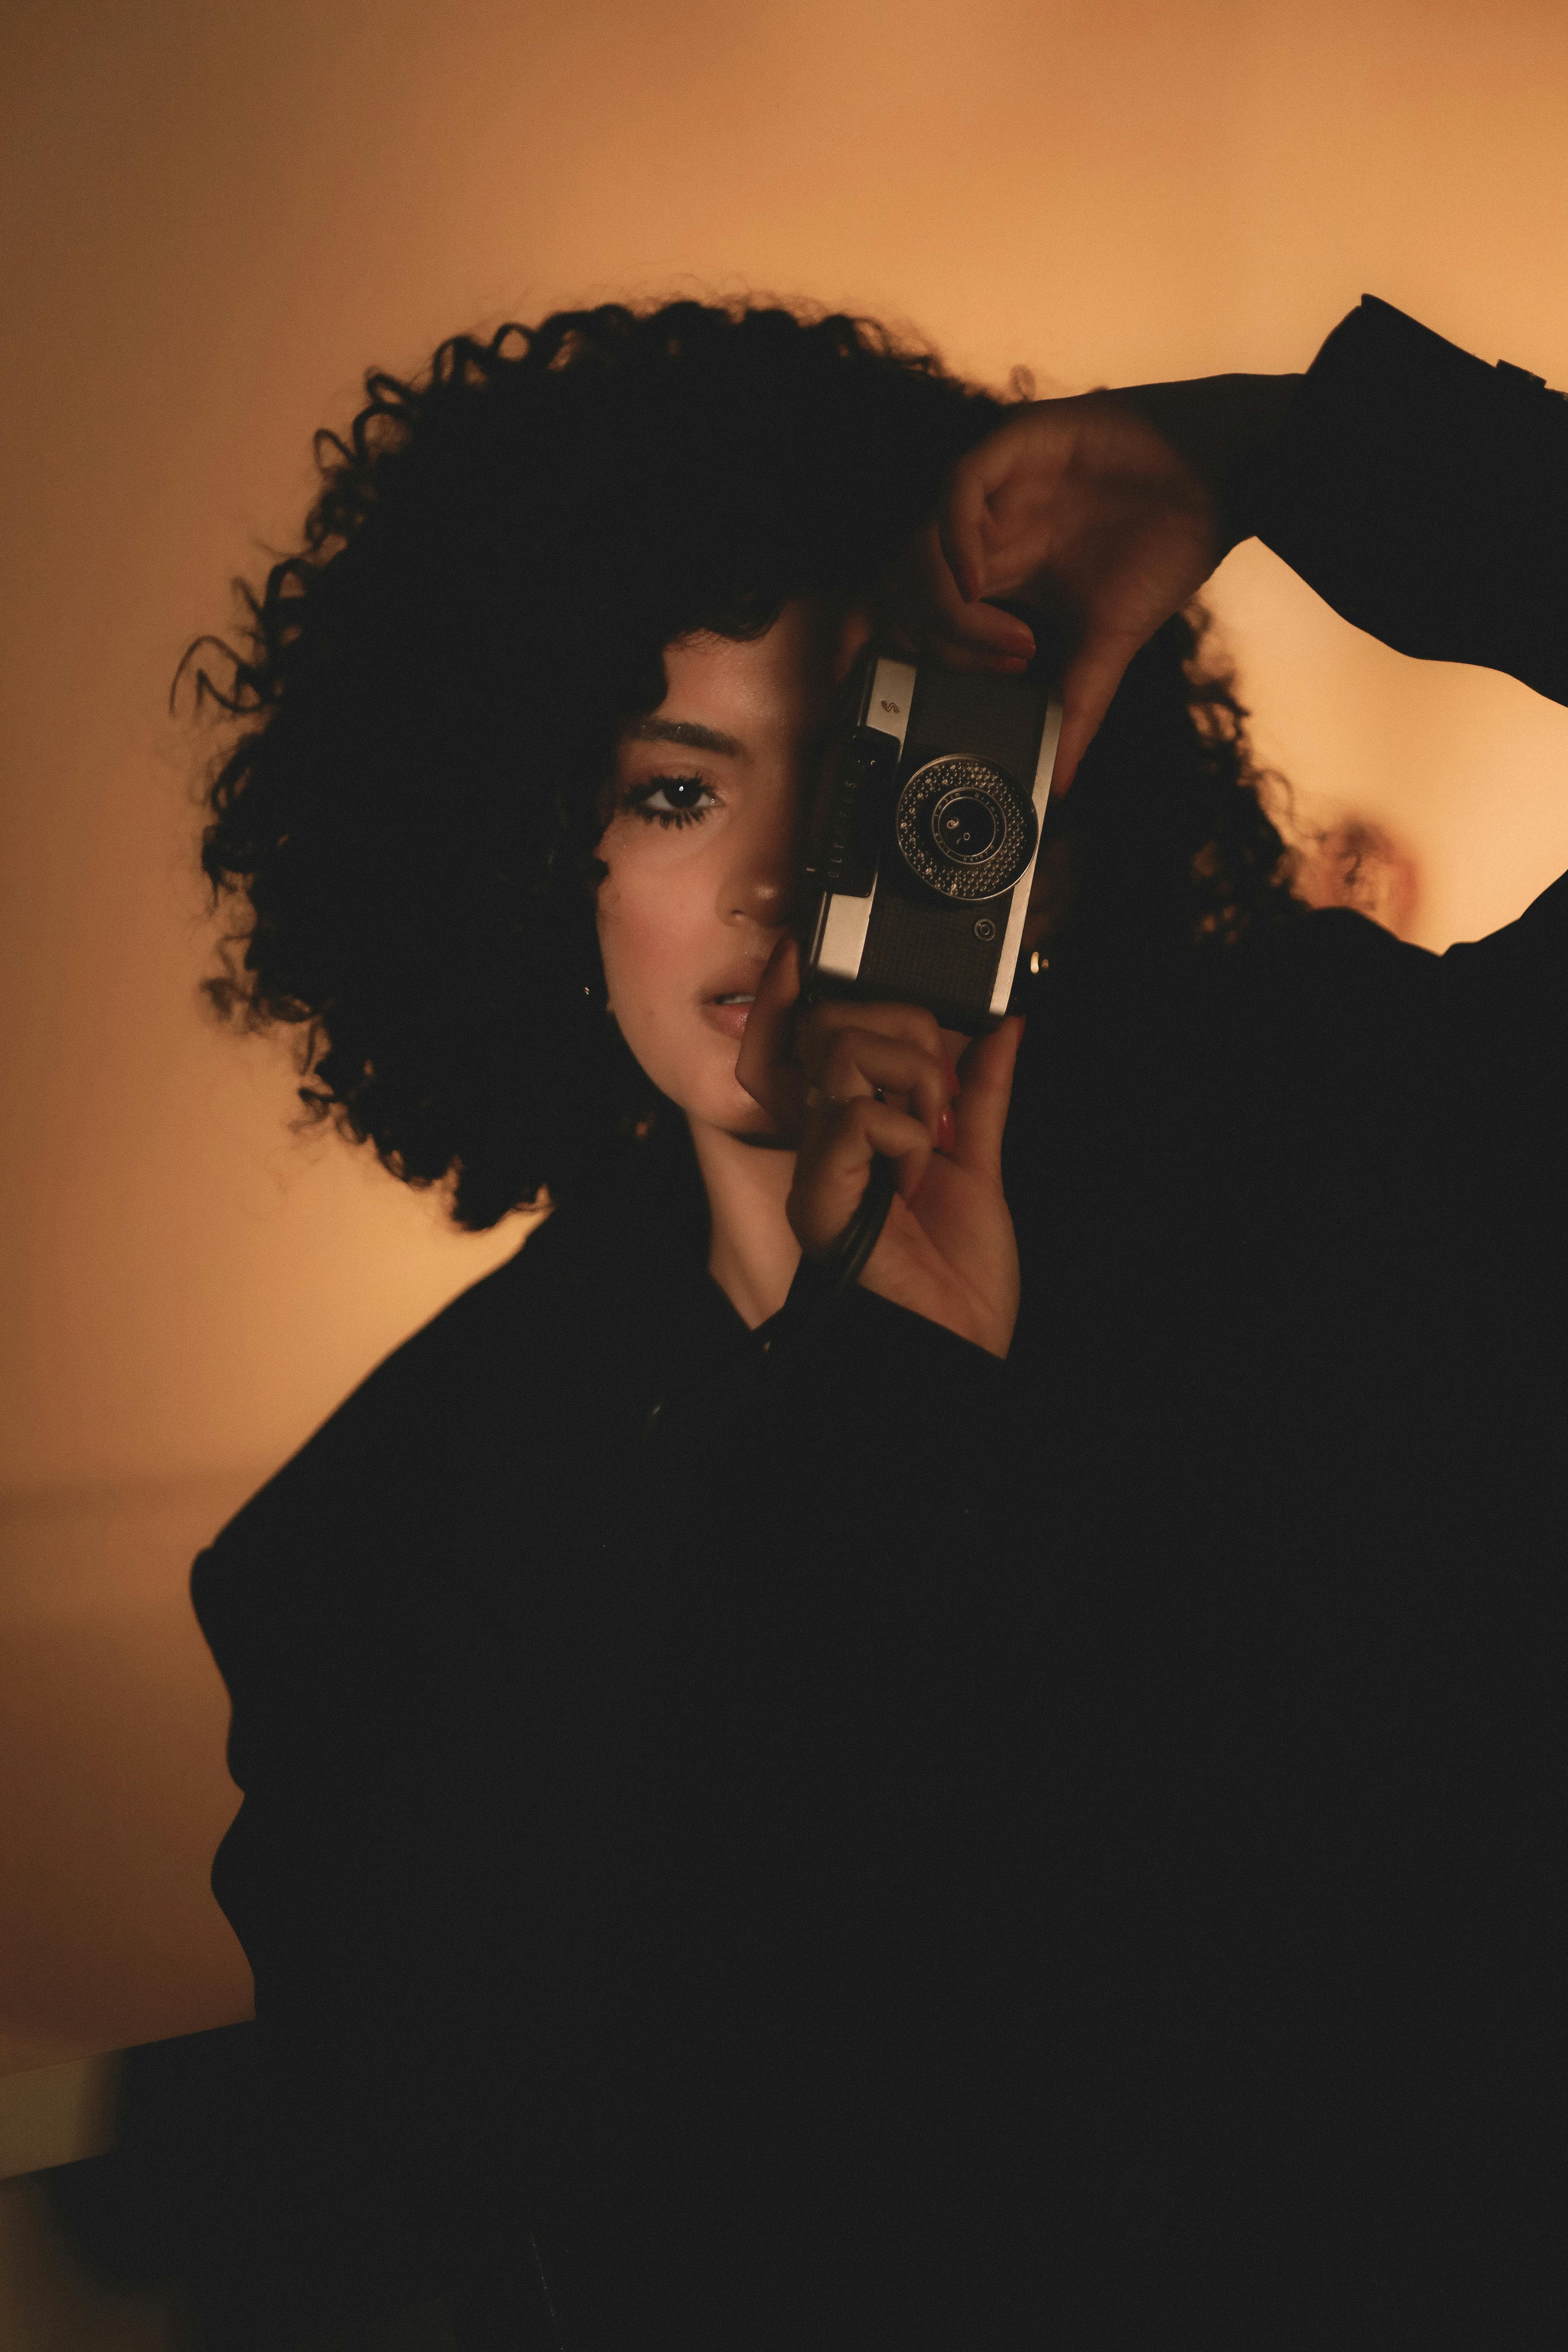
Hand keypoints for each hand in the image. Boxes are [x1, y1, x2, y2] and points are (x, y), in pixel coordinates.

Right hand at [736, 938, 1022, 1359]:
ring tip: (932, 1136)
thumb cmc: (955, 1277)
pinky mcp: (822, 1195)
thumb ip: (984, 1093)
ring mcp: (816, 1168)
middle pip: (825, 1027)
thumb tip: (1003, 1027)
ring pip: (841, 1053)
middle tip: (940, 1097)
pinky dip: (907, 1134)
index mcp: (846, 1135)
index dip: (782, 995)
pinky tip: (915, 1176)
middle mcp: (819, 1145)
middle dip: (905, 1033)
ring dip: (913, 1080)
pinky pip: (858, 1115)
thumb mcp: (980, 1164)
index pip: (789, 1045)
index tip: (797, 954)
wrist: (955, 1347)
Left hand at [884, 375, 1295, 791]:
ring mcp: (996, 488)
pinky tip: (977, 582)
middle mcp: (986, 531)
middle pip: (903, 583)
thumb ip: (1074, 706)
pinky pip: (957, 491)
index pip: (909, 607)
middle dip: (928, 640)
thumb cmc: (1166, 547)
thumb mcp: (1108, 644)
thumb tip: (1059, 783)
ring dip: (949, 607)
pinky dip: (955, 541)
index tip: (874, 696)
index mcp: (997, 572)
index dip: (872, 644)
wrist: (1223, 477)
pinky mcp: (1016, 445)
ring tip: (1007, 642)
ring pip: (921, 545)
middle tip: (995, 670)